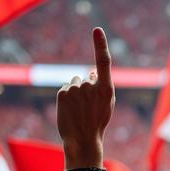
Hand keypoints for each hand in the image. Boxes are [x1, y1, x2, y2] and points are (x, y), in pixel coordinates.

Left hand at [57, 28, 114, 163]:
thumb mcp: (106, 103)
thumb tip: (90, 70)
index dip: (100, 44)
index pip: (103, 62)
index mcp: (106, 89)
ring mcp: (76, 89)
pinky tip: (71, 110)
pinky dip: (67, 97)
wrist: (83, 139)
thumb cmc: (97, 121)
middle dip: (87, 88)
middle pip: (86, 78)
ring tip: (79, 110)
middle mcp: (90, 86)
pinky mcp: (63, 92)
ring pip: (75, 83)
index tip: (97, 30)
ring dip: (76, 92)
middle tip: (89, 107)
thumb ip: (100, 85)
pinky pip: (66, 89)